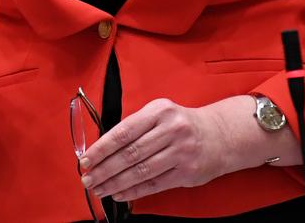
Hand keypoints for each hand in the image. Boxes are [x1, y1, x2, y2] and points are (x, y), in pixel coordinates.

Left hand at [77, 96, 256, 202]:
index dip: (102, 148)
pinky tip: (119, 194)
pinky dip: (134, 191)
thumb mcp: (161, 112)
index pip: (124, 131)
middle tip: (88, 179)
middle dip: (105, 169)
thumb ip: (136, 126)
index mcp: (160, 110)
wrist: (219, 134)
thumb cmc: (181, 123)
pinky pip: (154, 184)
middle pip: (131, 154)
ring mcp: (180, 152)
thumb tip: (104, 147)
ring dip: (116, 183)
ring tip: (99, 189)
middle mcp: (171, 129)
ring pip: (141, 171)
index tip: (86, 159)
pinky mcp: (187, 172)